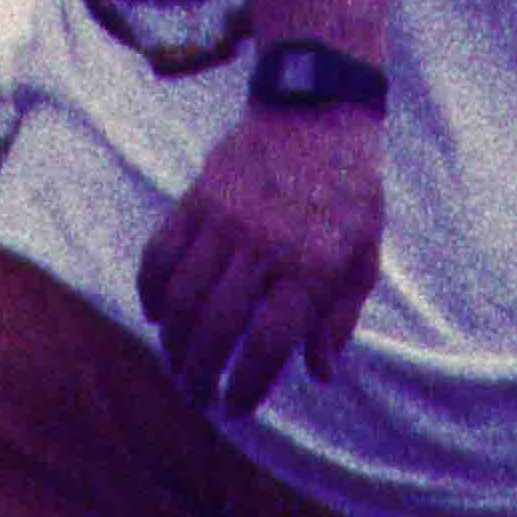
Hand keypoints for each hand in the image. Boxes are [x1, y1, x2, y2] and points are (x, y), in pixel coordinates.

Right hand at [138, 101, 388, 417]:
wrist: (316, 109)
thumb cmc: (350, 192)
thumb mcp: (364, 255)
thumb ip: (340, 318)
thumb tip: (319, 374)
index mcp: (314, 263)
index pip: (268, 341)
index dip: (247, 384)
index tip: (236, 407)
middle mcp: (265, 243)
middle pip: (215, 326)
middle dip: (201, 373)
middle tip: (198, 397)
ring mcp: (225, 218)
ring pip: (182, 295)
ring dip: (173, 341)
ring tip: (178, 366)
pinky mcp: (198, 197)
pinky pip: (161, 252)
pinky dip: (152, 290)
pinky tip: (157, 316)